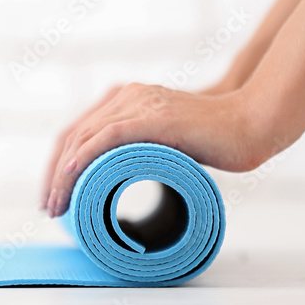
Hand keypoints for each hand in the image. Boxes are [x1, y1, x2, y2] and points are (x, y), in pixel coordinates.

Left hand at [41, 83, 276, 217]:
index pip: (78, 131)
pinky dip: (84, 156)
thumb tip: (120, 178)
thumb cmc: (218, 138)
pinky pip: (108, 135)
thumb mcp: (169, 143)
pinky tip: (70, 175)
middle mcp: (128, 96)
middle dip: (55, 175)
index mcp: (128, 100)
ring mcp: (141, 103)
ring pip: (84, 136)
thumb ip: (144, 149)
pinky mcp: (154, 117)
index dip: (59, 164)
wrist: (253, 124)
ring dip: (63, 174)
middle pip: (73, 134)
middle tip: (50, 208)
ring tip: (58, 205)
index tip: (55, 196)